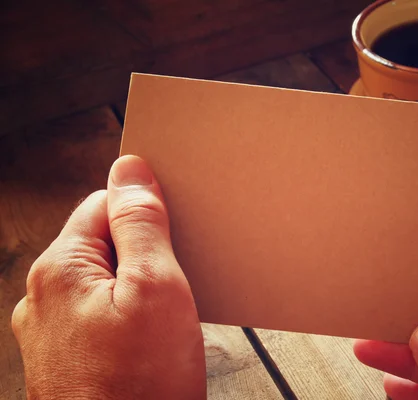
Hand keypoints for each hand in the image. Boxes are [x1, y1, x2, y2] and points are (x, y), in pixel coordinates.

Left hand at [12, 156, 205, 398]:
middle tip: (175, 282)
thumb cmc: (142, 386)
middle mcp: (45, 298)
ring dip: (141, 288)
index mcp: (59, 270)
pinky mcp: (71, 359)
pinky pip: (104, 315)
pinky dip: (132, 317)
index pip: (103, 204)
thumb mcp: (156, 288)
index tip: (173, 230)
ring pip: (107, 281)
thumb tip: (130, 170)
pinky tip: (153, 339)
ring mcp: (55, 332)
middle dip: (145, 253)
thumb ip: (141, 224)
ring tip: (167, 315)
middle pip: (104, 243)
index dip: (143, 212)